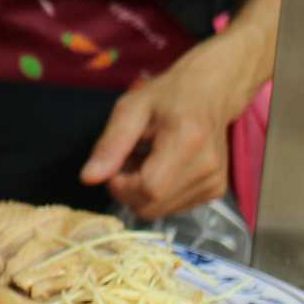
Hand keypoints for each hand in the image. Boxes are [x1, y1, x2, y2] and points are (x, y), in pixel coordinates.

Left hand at [80, 32, 263, 219]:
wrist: (212, 92)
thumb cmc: (169, 96)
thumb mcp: (131, 109)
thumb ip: (110, 144)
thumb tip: (88, 178)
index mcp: (188, 142)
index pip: (147, 189)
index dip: (120, 184)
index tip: (115, 162)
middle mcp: (207, 167)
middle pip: (150, 206)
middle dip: (127, 189)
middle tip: (129, 159)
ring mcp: (215, 182)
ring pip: (158, 210)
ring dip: (141, 192)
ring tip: (146, 160)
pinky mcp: (216, 191)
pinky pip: (172, 207)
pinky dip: (158, 194)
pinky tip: (161, 168)